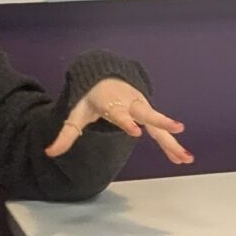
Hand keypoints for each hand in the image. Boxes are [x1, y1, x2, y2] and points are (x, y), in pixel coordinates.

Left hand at [46, 79, 193, 165]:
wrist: (106, 77)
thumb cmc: (90, 98)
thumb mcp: (76, 114)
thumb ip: (66, 135)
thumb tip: (49, 153)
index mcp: (112, 104)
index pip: (120, 114)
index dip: (126, 122)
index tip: (136, 132)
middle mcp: (131, 105)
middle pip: (149, 114)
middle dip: (163, 121)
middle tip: (178, 128)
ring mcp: (143, 109)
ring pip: (159, 126)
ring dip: (173, 141)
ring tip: (186, 157)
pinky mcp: (149, 115)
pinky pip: (162, 132)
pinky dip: (172, 145)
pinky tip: (182, 158)